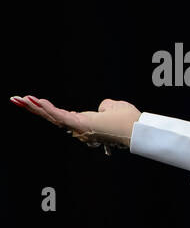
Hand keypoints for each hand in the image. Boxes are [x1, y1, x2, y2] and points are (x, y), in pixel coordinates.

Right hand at [9, 94, 140, 148]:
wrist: (137, 129)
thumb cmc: (129, 121)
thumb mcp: (115, 108)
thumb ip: (106, 106)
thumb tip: (102, 106)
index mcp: (85, 122)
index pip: (61, 115)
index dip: (47, 109)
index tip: (33, 101)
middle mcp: (79, 126)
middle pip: (51, 116)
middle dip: (32, 108)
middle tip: (15, 100)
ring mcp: (79, 126)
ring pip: (52, 116)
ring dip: (34, 107)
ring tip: (18, 99)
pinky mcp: (81, 124)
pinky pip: (61, 116)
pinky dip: (48, 108)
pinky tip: (35, 101)